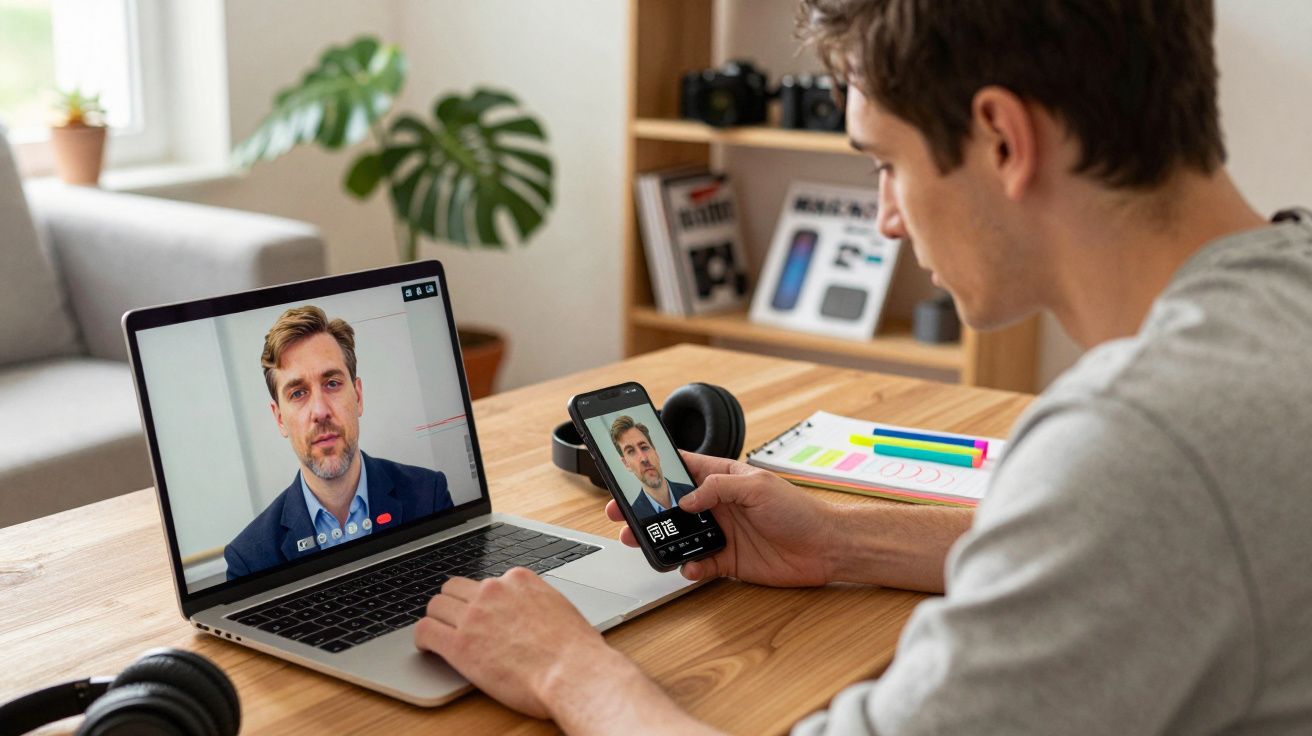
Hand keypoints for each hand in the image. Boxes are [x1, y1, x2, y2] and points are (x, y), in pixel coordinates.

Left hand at [414, 569, 608, 717]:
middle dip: (454, 604)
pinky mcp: (459, 644)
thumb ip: (536, 603)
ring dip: (437, 619)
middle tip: (456, 623)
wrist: (572, 672)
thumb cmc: (575, 650)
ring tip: (439, 635)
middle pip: (455, 587)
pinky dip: (423, 639)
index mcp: (518, 580)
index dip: (481, 600)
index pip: (485, 581)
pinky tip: (428, 647)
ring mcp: (474, 615)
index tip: (481, 613)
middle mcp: (493, 590)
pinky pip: (425, 631)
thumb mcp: (559, 609)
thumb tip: (530, 613)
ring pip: (436, 605)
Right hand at [605, 451, 837, 586]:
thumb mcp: (757, 486)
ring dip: (660, 539)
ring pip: (679, 535)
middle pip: (671, 505)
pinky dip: (689, 566)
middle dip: (645, 509)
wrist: (827, 547)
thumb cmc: (800, 510)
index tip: (629, 471)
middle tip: (621, 514)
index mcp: (723, 478)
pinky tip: (689, 566)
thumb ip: (717, 488)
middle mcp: (718, 505)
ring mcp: (722, 533)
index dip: (655, 468)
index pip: (682, 468)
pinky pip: (699, 564)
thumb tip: (685, 500)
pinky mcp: (728, 561)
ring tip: (641, 542)